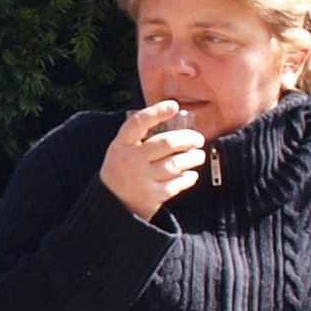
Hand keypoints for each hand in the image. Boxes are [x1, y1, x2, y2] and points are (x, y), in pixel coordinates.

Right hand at [98, 100, 213, 220]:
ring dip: (192, 158)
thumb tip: (172, 121)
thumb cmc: (121, 170)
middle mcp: (130, 160)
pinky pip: (176, 184)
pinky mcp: (151, 196)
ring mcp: (141, 179)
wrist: (111, 205)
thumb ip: (140, 137)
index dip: (157, 112)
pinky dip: (188, 178)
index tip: (174, 106)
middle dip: (188, 138)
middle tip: (198, 139)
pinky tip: (191, 175)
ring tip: (198, 156)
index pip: (139, 122)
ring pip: (175, 164)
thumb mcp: (121, 150)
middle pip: (166, 143)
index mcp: (121, 145)